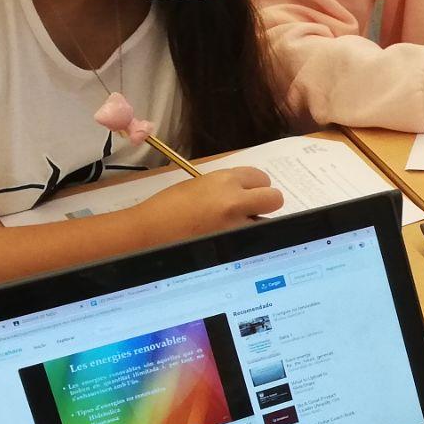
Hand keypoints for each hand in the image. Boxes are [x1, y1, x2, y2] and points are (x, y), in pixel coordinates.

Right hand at [139, 168, 283, 238]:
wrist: (148, 232)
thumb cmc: (169, 207)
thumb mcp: (200, 186)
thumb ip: (227, 187)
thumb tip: (248, 193)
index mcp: (224, 180)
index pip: (261, 177)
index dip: (255, 186)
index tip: (247, 193)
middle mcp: (234, 201)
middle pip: (274, 199)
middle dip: (265, 204)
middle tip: (250, 210)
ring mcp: (236, 226)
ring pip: (268, 223)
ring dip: (258, 224)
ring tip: (237, 227)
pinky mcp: (234, 246)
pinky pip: (254, 241)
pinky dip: (248, 241)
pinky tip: (232, 240)